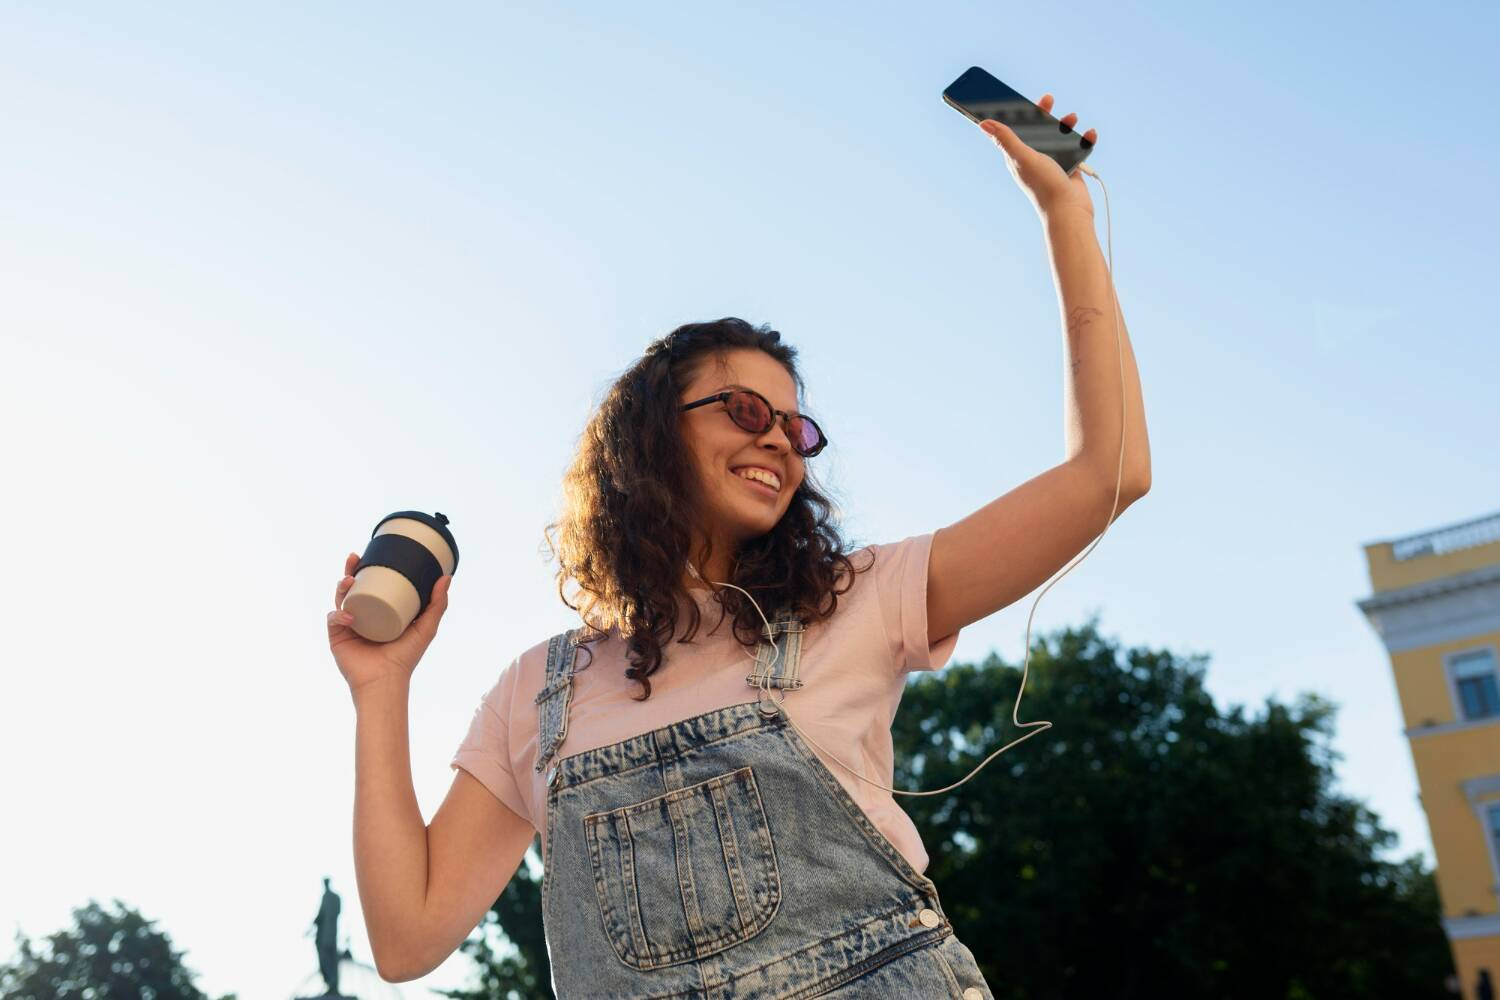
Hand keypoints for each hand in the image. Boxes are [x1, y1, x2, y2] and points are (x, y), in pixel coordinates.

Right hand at [326, 551, 452, 695]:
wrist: (386, 680)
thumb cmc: (406, 657)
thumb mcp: (426, 627)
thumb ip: (437, 604)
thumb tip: (447, 577)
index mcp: (380, 611)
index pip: (371, 585)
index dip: (368, 569)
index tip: (369, 554)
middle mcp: (363, 616)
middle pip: (352, 588)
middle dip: (350, 570)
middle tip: (354, 558)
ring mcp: (349, 625)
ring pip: (340, 598)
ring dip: (341, 586)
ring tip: (349, 581)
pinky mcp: (338, 637)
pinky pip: (334, 619)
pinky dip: (339, 614)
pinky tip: (349, 615)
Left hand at [979, 92, 1097, 220]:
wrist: (1069, 212)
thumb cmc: (1044, 186)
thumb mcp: (1023, 158)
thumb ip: (1006, 139)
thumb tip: (983, 123)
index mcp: (1018, 156)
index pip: (1012, 130)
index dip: (1013, 115)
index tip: (1016, 99)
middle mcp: (1033, 158)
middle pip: (1037, 129)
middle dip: (1043, 113)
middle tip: (1048, 99)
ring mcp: (1052, 162)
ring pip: (1058, 136)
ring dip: (1066, 124)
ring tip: (1072, 118)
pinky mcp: (1069, 167)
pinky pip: (1077, 147)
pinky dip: (1084, 139)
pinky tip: (1089, 134)